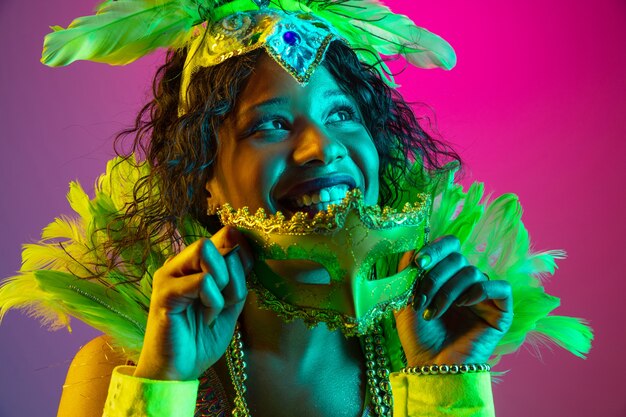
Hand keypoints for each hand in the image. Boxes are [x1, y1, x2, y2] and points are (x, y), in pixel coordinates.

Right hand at [134, 226, 252, 380]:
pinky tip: (207, 318)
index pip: (223, 236)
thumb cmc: (201, 339)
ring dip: (223, 282)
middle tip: (229, 300)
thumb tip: (246, 249)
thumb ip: (237, 278)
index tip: (244, 279)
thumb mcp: (230, 305)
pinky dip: (213, 300)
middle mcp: (178, 265)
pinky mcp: (164, 293)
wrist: (178, 372)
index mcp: (194, 265)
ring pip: (205, 250)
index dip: (242, 251)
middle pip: (215, 240)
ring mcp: (168, 276)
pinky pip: (201, 281)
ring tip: (216, 308)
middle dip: (233, 271)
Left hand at [394, 235, 512, 366]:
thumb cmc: (417, 335)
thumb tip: (413, 245)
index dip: (434, 249)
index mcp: (446, 274)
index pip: (448, 245)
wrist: (429, 364)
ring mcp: (483, 296)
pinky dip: (480, 290)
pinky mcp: (501, 311)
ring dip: (448, 291)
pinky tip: (463, 304)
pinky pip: (500, 287)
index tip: (418, 263)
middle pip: (457, 257)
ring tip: (434, 313)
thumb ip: (408, 270)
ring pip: (472, 272)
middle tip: (421, 299)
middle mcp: (466, 281)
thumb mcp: (405, 297)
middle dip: (434, 277)